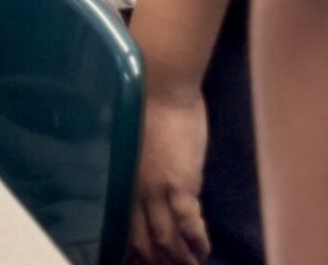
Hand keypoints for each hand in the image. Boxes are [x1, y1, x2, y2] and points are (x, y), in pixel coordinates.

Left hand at [128, 90, 211, 264]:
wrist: (159, 81)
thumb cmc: (146, 99)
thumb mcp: (134, 138)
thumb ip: (141, 164)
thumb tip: (153, 176)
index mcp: (124, 178)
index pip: (126, 226)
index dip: (134, 250)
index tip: (141, 261)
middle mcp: (136, 189)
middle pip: (143, 238)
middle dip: (156, 260)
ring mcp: (157, 188)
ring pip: (165, 235)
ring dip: (178, 257)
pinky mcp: (180, 182)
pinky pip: (187, 221)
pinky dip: (195, 239)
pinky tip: (204, 251)